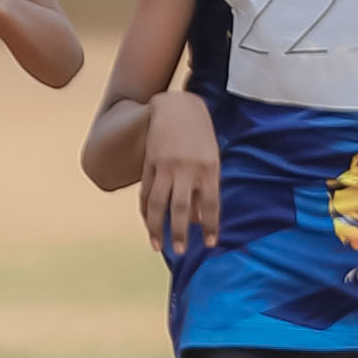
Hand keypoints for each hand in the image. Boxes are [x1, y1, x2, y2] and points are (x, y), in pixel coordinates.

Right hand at [137, 87, 221, 257]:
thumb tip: (199, 220)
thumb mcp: (211, 158)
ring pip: (159, 202)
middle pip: (182, 207)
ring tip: (158, 245)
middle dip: (180, 232)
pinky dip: (146, 210)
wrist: (176, 106)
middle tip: (180, 251)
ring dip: (157, 227)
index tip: (210, 244)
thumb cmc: (200, 135)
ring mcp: (165, 165)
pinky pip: (147, 191)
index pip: (210, 204)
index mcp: (208, 167)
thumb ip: (205, 187)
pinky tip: (149, 223)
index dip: (211, 226)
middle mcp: (186, 168)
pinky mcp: (150, 162)